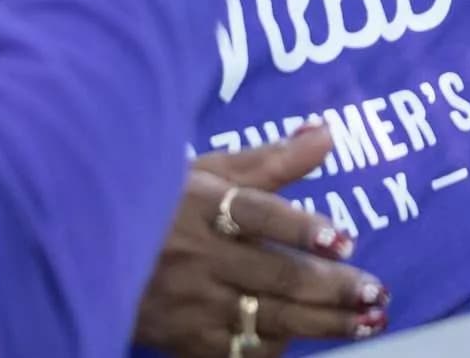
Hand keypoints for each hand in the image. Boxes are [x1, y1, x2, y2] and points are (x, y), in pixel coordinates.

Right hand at [139, 131, 389, 354]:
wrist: (92, 251)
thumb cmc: (164, 202)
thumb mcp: (211, 172)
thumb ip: (273, 159)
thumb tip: (328, 133)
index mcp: (202, 204)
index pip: (258, 216)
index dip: (301, 229)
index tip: (344, 239)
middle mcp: (197, 256)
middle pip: (274, 275)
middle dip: (333, 288)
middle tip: (377, 292)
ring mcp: (191, 303)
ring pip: (267, 318)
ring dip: (323, 323)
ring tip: (367, 320)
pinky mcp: (183, 339)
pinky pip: (238, 351)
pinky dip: (276, 348)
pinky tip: (310, 340)